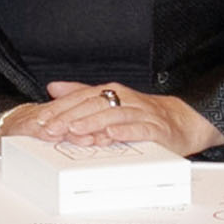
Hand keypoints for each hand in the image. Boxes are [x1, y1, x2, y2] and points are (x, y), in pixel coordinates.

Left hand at [0, 80, 223, 156]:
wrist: (182, 121)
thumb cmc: (142, 114)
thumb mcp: (110, 101)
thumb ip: (81, 93)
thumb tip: (53, 87)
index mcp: (111, 93)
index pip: (81, 98)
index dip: (60, 109)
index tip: (41, 121)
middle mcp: (125, 100)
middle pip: (94, 106)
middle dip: (70, 118)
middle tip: (51, 129)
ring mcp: (142, 114)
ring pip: (114, 116)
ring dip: (94, 123)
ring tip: (76, 131)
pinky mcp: (158, 130)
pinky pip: (141, 130)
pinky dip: (126, 132)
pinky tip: (112, 135)